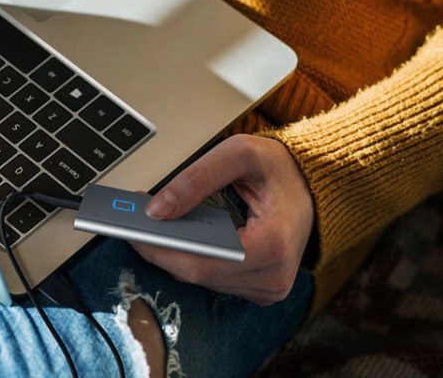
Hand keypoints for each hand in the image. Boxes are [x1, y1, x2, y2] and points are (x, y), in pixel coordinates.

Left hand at [132, 134, 313, 304]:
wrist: (312, 183)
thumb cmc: (279, 168)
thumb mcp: (238, 154)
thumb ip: (195, 179)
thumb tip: (156, 209)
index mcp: (272, 246)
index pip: (200, 262)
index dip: (160, 249)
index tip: (130, 230)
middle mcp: (273, 277)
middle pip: (196, 274)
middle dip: (159, 248)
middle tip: (130, 221)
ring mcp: (268, 288)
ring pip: (201, 279)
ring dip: (172, 253)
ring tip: (150, 226)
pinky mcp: (260, 289)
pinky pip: (213, 279)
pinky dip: (190, 258)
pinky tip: (175, 237)